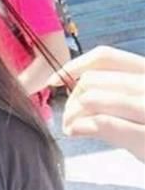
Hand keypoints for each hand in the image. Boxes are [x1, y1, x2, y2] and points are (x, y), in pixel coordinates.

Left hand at [45, 46, 144, 162]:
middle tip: (67, 118)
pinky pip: (104, 123)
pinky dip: (82, 126)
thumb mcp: (141, 105)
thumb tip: (76, 88)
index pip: (106, 57)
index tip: (54, 81)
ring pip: (93, 99)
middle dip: (71, 99)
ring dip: (72, 114)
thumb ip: (117, 93)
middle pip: (93, 80)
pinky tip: (75, 132)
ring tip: (70, 127)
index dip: (74, 65)